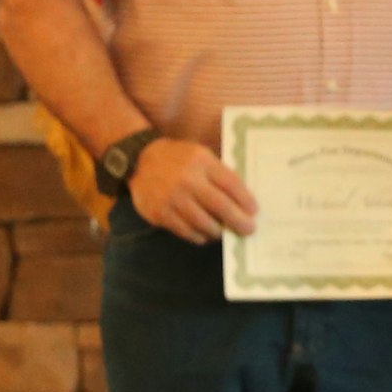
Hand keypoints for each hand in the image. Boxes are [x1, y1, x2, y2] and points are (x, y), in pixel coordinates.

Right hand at [128, 138, 257, 244]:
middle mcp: (187, 180)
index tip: (254, 210)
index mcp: (201, 161)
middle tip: (249, 229)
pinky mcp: (160, 214)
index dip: (245, 200)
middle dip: (238, 221)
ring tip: (225, 232)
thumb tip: (243, 198)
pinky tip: (206, 235)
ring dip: (219, 231)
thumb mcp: (200, 155)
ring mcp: (172, 199)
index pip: (230, 183)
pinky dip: (200, 236)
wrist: (138, 162)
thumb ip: (218, 173)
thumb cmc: (177, 158)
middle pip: (220, 206)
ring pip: (204, 223)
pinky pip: (186, 231)